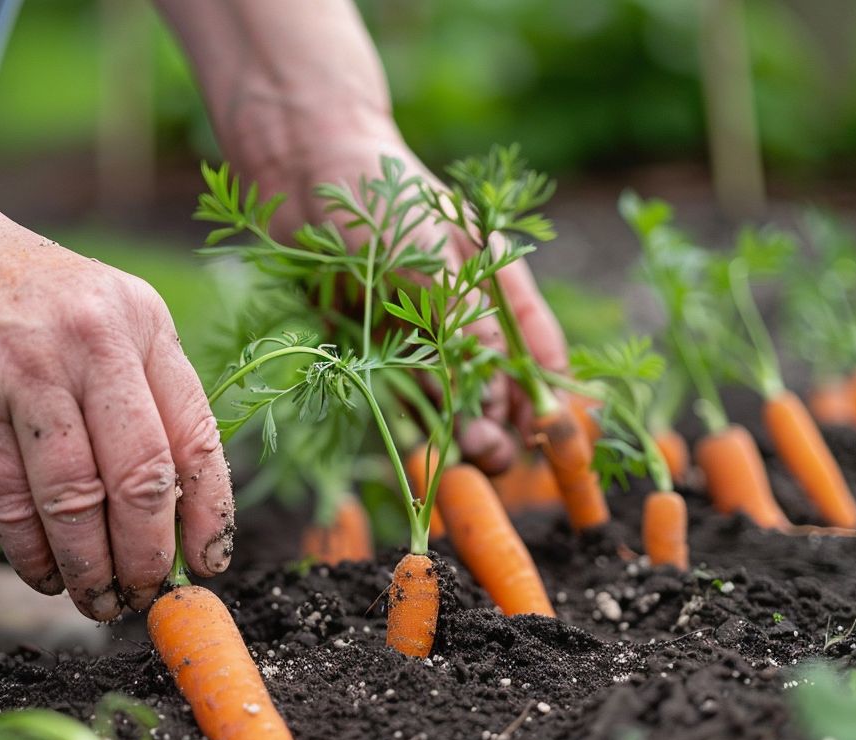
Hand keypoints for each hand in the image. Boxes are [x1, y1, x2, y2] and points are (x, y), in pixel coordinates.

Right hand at [0, 177, 233, 620]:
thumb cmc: (24, 303)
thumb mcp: (103, 319)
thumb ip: (142, 398)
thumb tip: (176, 513)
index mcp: (144, 325)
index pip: (197, 437)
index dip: (210, 514)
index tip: (209, 564)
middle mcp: (93, 342)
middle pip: (141, 477)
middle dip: (148, 555)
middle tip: (145, 596)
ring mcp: (25, 370)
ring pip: (74, 499)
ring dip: (89, 567)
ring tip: (96, 599)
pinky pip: (9, 499)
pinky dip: (31, 551)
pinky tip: (43, 574)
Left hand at [245, 130, 568, 473]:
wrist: (304, 166)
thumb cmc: (383, 197)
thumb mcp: (432, 261)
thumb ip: (463, 325)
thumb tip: (494, 394)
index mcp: (494, 283)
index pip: (538, 349)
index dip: (549, 394)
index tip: (551, 436)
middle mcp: (462, 313)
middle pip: (495, 381)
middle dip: (500, 422)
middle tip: (492, 455)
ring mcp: (418, 330)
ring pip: (448, 393)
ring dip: (458, 427)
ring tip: (465, 457)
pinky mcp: (373, 342)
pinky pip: (398, 389)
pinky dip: (412, 416)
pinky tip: (421, 439)